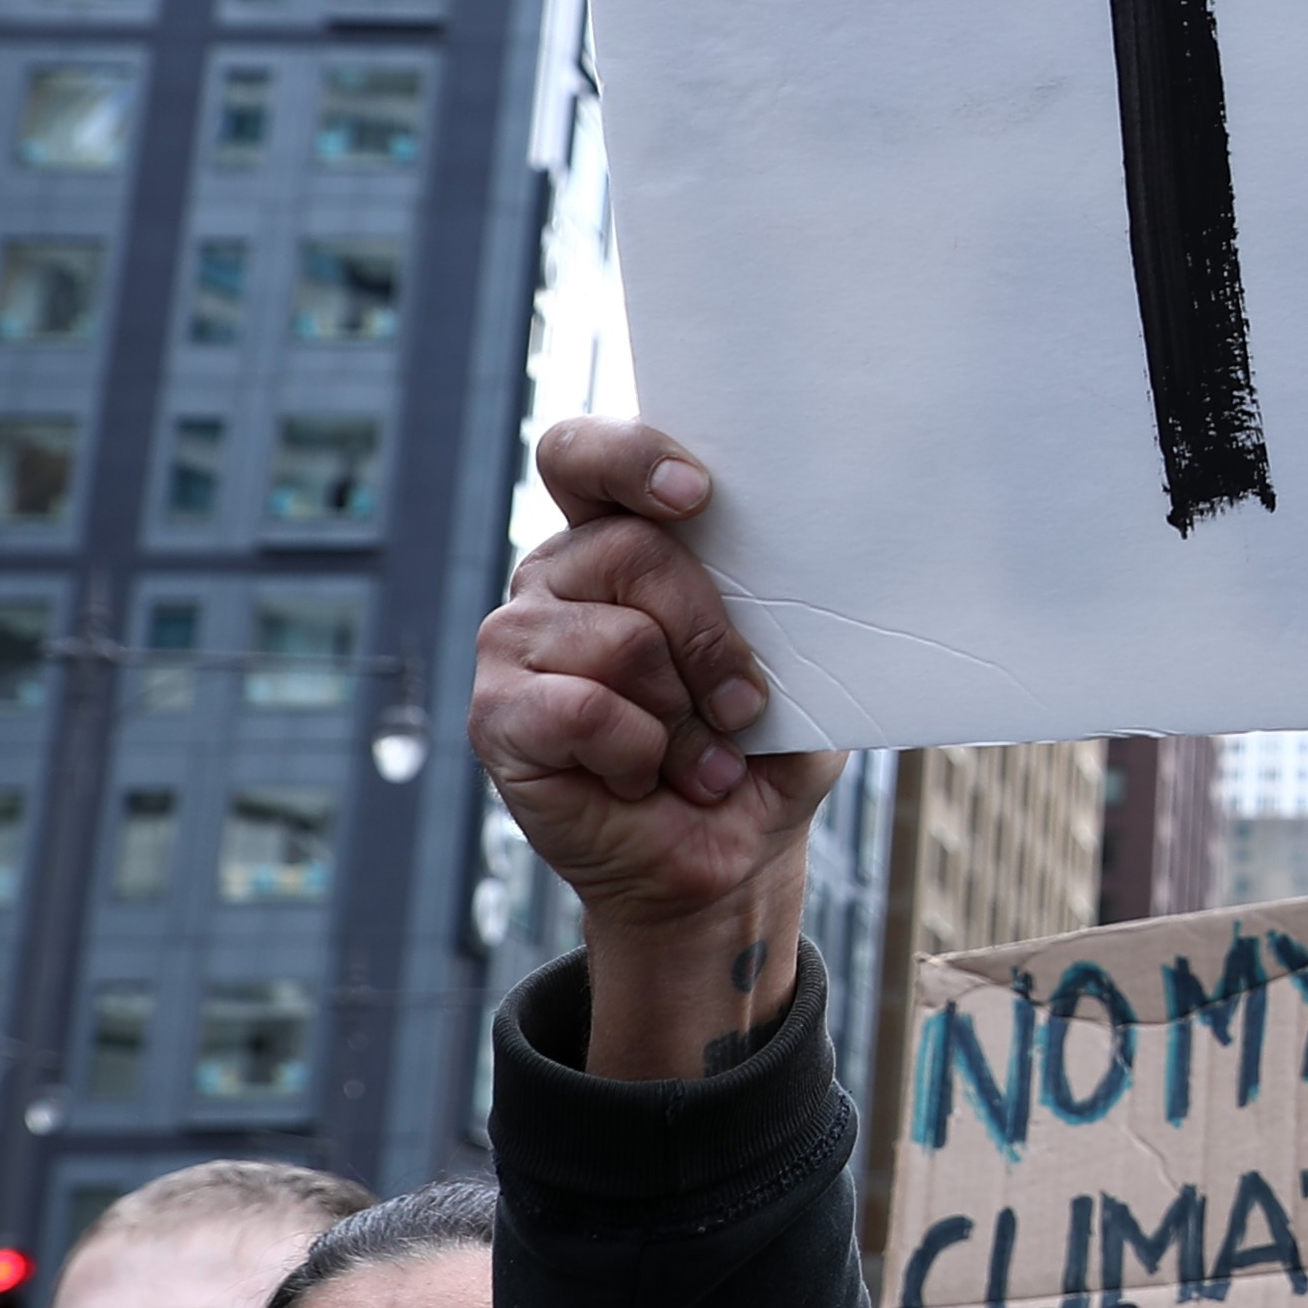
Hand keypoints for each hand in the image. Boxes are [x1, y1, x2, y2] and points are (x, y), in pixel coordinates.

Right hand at [469, 419, 843, 1073]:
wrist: (732, 852)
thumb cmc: (761, 745)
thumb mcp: (794, 663)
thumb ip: (777, 602)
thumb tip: (810, 562)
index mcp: (618, 540)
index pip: (583, 455)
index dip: (630, 457)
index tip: (695, 495)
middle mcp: (556, 578)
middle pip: (634, 551)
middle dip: (713, 638)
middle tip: (742, 706)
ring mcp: (514, 642)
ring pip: (622, 640)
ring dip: (684, 716)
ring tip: (696, 757)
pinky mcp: (497, 715)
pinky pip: (581, 708)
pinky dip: (639, 754)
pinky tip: (642, 778)